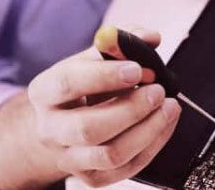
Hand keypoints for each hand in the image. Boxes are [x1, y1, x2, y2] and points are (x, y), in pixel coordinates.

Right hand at [27, 34, 180, 187]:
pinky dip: (152, 145)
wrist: (63, 119)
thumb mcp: (94, 55)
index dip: (104, 76)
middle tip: (157, 91)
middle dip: (130, 109)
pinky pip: (125, 169)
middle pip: (88, 128)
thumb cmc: (82, 81)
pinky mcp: (90, 176)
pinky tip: (165, 124)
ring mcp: (68, 157)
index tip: (137, 68)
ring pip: (109, 154)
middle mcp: (50, 128)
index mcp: (45, 91)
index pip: (68, 84)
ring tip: (169, 107)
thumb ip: (122, 40)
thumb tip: (150, 37)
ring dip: (147, 130)